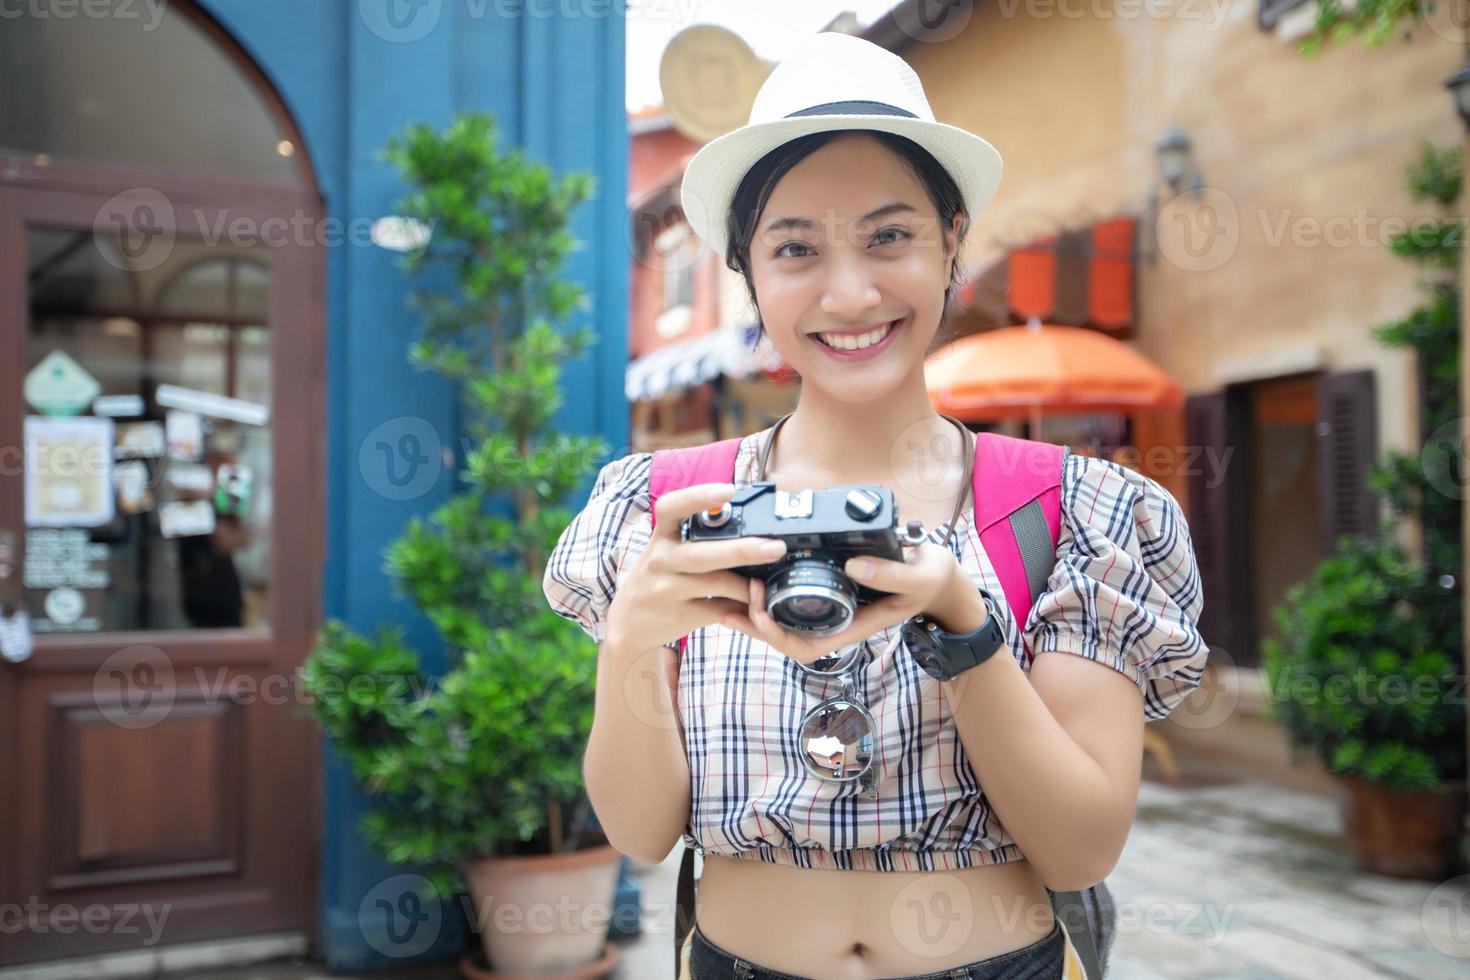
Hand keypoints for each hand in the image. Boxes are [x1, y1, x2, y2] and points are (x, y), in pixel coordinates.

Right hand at [603, 483, 788, 653]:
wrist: (628, 622)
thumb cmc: (660, 576)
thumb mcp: (667, 550)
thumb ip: (698, 538)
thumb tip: (752, 525)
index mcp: (661, 535)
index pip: (672, 508)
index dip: (698, 496)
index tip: (729, 490)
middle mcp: (662, 560)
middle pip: (704, 554)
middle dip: (743, 550)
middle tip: (776, 547)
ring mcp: (668, 590)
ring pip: (717, 585)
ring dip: (748, 586)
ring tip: (767, 584)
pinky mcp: (679, 616)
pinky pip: (720, 611)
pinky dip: (743, 609)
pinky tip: (756, 608)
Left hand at [719, 542, 971, 666]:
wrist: (939, 579)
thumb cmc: (930, 580)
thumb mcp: (918, 576)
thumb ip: (890, 574)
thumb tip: (852, 565)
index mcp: (853, 625)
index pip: (804, 646)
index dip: (775, 634)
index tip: (758, 608)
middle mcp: (837, 622)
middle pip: (784, 639)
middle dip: (755, 623)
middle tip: (733, 595)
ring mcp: (832, 611)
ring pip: (784, 624)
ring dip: (756, 612)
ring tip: (731, 590)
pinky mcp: (829, 594)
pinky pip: (792, 604)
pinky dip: (769, 597)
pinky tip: (752, 580)